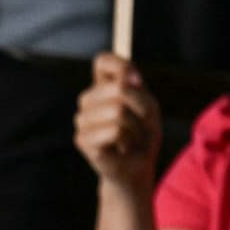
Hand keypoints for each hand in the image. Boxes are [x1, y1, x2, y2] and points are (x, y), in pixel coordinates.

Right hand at [74, 53, 161, 188]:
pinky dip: (128, 140)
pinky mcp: (81, 139)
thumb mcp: (148, 107)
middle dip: (140, 107)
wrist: (136, 168)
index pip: (103, 61)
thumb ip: (137, 90)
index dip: (121, 66)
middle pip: (118, 88)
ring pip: (118, 111)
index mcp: (102, 88)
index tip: (138, 82)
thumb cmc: (142, 136)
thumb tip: (125, 82)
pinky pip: (115, 130)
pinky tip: (122, 148)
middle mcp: (88, 101)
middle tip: (139, 124)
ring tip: (130, 139)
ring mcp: (82, 120)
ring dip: (135, 128)